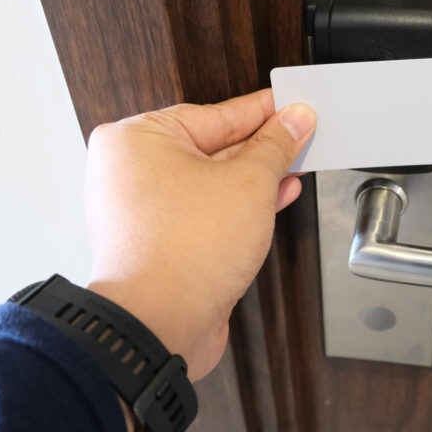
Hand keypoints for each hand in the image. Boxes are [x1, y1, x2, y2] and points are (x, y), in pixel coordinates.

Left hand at [83, 89, 314, 380]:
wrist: (160, 325)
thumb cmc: (182, 253)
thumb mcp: (249, 182)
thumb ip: (275, 147)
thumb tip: (293, 121)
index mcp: (136, 140)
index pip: (214, 114)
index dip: (261, 111)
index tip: (291, 106)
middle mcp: (131, 173)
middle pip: (211, 148)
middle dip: (261, 145)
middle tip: (300, 134)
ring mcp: (143, 213)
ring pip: (210, 183)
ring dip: (256, 178)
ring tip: (295, 165)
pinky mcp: (160, 245)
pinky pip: (205, 213)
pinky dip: (239, 207)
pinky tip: (275, 199)